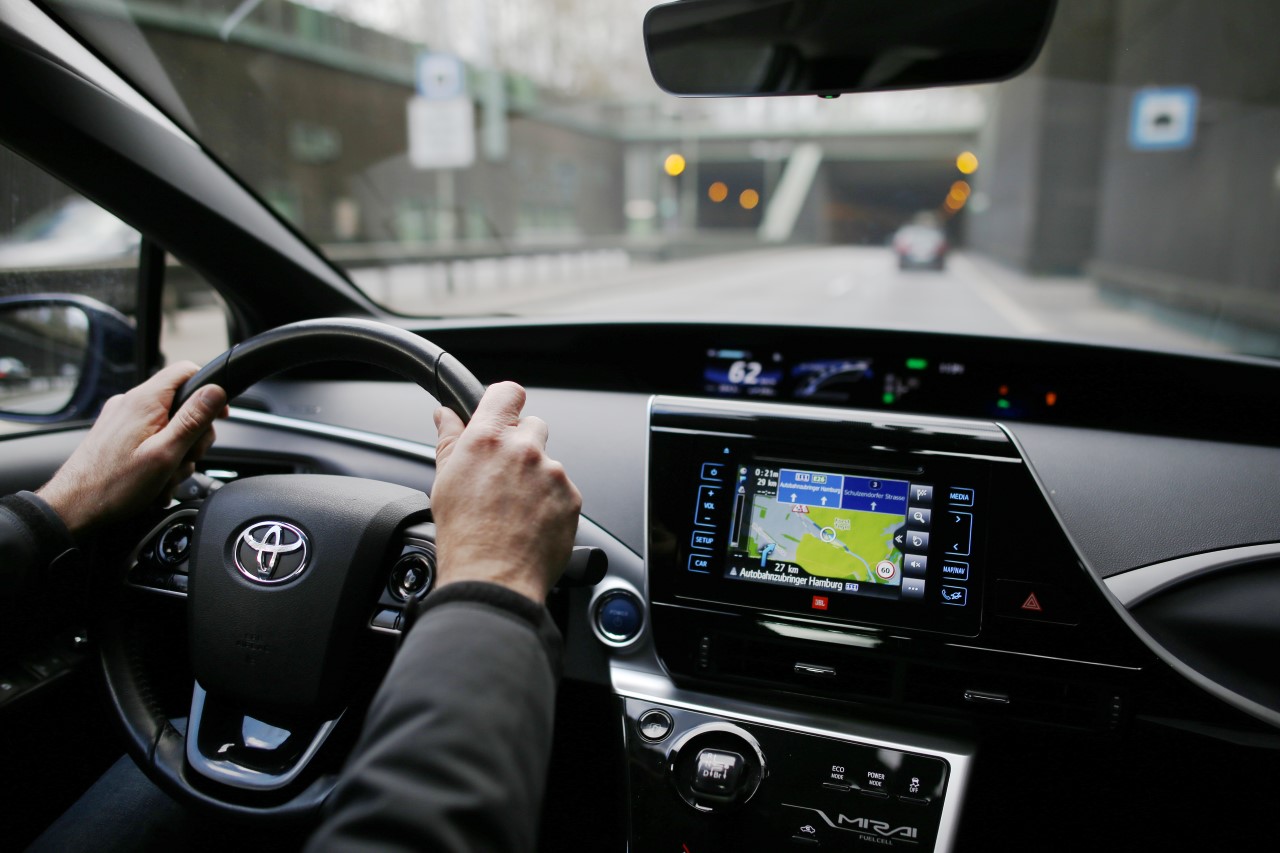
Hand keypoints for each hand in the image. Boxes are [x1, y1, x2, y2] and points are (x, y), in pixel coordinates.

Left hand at [37, 362, 226, 534]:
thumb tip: (215, 391)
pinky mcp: (116, 435)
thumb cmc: (114, 485)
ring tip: (165, 477)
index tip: (219, 416)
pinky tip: (156, 481)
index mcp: (144, 402)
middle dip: (193, 434)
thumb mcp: (164, 454)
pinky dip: (160, 458)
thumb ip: (192, 420)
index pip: (186, 371)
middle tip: (187, 458)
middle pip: (181, 404)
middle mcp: (130, 404)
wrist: (73, 507)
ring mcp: (122, 419)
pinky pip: (151, 438)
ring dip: (176, 453)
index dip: (210, 391)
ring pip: (168, 426)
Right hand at [430, 382, 581, 602]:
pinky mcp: (571, 497)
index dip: (506, 403)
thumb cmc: (464, 536)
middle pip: (533, 425)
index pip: (508, 392)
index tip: (504, 414)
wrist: (493, 578)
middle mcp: (524, 449)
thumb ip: (449, 440)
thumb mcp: (444, 482)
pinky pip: (563, 489)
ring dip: (536, 477)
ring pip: (548, 462)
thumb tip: (445, 415)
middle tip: (503, 477)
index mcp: (488, 439)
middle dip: (521, 445)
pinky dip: (551, 502)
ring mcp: (552, 473)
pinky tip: (531, 522)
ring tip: (515, 509)